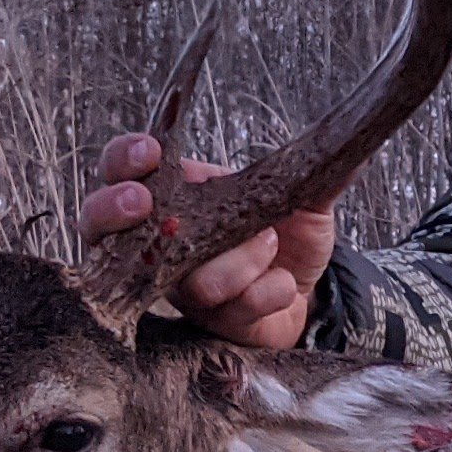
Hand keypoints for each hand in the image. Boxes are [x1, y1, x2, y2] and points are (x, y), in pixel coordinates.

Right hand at [78, 133, 337, 351]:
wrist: (310, 293)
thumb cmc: (287, 236)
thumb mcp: (301, 193)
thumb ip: (313, 165)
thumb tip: (352, 126)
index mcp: (174, 193)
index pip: (123, 167)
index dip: (123, 158)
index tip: (149, 151)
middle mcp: (159, 242)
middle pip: (99, 226)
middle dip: (113, 211)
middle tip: (144, 204)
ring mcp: (177, 285)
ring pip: (180, 277)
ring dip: (235, 260)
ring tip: (271, 244)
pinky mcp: (206, 324)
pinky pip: (226, 310)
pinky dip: (264, 292)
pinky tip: (283, 284)